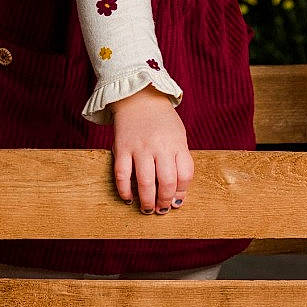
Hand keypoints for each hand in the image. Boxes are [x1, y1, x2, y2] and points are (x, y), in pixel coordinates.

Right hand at [110, 88, 193, 213]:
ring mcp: (140, 147)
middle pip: (167, 181)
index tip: (177, 201)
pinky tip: (129, 197)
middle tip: (162, 209)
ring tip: (148, 209)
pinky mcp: (122, 148)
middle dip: (165, 201)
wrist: (139, 98)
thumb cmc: (162, 121)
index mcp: (177, 143)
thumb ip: (179, 160)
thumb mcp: (178, 136)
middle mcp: (160, 146)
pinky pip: (122, 174)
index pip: (185, 174)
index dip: (182, 192)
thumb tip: (177, 192)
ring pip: (145, 182)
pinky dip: (125, 190)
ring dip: (147, 201)